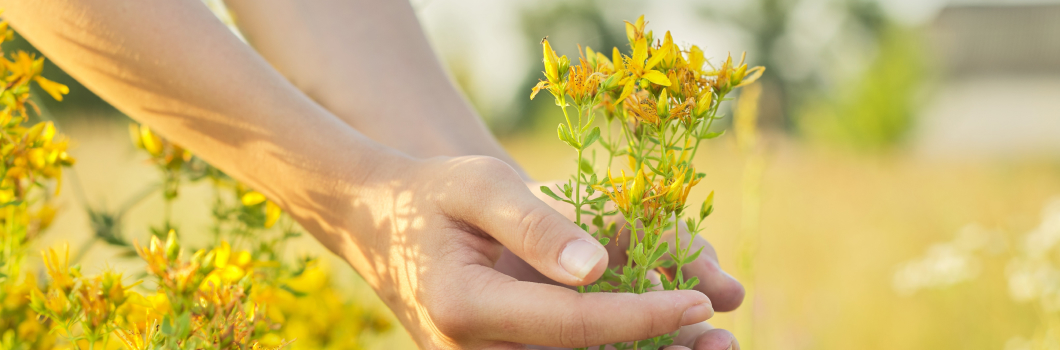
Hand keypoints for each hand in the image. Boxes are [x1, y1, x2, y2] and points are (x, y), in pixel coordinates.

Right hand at [302, 155, 716, 348]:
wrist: (379, 224)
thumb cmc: (435, 194)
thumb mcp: (482, 186)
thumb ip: (537, 225)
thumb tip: (598, 268)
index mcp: (465, 307)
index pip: (573, 325)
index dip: (642, 317)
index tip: (699, 302)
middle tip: (720, 344)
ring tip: (706, 348)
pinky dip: (609, 349)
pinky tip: (658, 339)